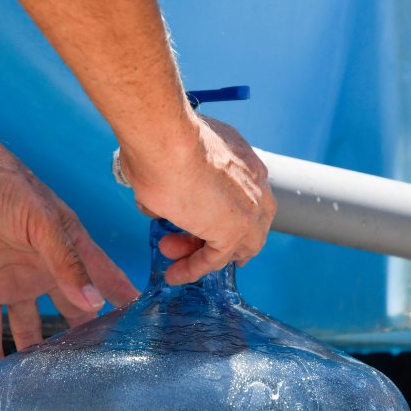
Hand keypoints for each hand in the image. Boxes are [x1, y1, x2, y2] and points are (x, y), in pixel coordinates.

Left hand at [0, 146, 138, 372]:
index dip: (123, 302)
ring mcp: (16, 280)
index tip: (144, 330)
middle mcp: (47, 269)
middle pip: (72, 310)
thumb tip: (94, 303)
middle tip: (100, 369)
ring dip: (38, 352)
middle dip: (85, 337)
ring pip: (31, 325)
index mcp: (70, 247)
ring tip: (50, 384)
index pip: (106, 280)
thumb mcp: (43, 222)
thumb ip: (66, 262)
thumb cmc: (6, 185)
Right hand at [119, 113, 275, 283]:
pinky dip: (196, 268)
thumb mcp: (173, 158)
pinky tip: (176, 272)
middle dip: (213, 236)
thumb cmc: (160, 138)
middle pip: (244, 222)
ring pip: (232, 241)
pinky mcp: (236, 228)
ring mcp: (250, 206)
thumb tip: (157, 200)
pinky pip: (217, 257)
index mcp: (241, 157)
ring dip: (200, 253)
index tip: (199, 223)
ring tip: (170, 256)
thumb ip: (173, 181)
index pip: (242, 195)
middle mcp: (254, 181)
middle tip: (183, 242)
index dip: (221, 213)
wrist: (164, 138)